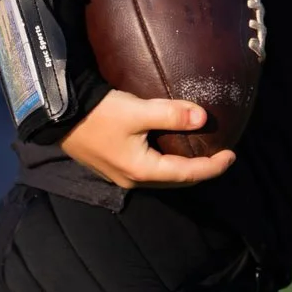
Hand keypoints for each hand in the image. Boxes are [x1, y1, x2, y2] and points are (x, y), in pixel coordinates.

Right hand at [58, 91, 236, 188]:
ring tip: (199, 153)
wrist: (59, 115)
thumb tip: (203, 118)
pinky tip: (171, 148)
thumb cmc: (98, 114)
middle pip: (175, 180)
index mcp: (142, 170)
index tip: (232, 155)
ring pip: (162, 177)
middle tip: (219, 155)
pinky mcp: (113, 166)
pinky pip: (149, 170)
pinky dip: (166, 163)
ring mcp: (120, 175)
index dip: (212, 166)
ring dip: (183, 168)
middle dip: (200, 170)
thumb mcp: (138, 110)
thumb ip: (172, 114)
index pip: (187, 173)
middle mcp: (132, 179)